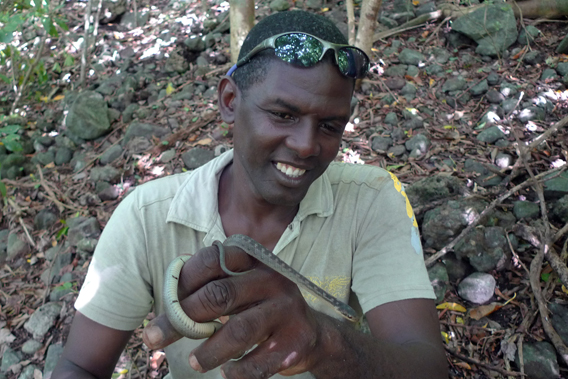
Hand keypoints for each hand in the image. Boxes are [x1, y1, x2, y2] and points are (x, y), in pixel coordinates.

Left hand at [143, 243, 325, 378]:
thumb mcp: (239, 287)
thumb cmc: (259, 307)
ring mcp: (287, 308)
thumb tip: (165, 307)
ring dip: (210, 351)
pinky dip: (238, 371)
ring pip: (239, 330)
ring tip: (195, 362)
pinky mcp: (296, 340)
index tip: (163, 306)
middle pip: (220, 295)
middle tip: (155, 338)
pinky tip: (226, 373)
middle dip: (181, 319)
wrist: (311, 333)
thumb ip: (209, 288)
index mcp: (253, 259)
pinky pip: (260, 361)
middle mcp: (271, 278)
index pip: (211, 260)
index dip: (181, 282)